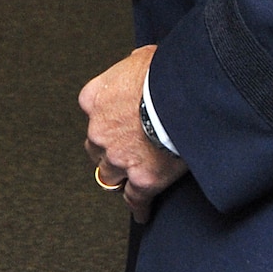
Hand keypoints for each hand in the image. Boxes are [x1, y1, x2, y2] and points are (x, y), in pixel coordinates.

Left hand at [82, 45, 188, 224]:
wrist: (181, 98)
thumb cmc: (164, 74)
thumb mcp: (142, 58)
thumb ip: (132, 67)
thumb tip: (139, 64)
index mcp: (94, 98)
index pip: (91, 113)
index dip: (104, 121)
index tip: (112, 126)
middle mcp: (99, 130)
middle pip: (96, 147)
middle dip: (107, 150)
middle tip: (121, 153)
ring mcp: (117, 157)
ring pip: (109, 175)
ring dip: (119, 178)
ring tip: (128, 183)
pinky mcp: (141, 179)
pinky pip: (135, 199)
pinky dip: (139, 208)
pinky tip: (142, 213)